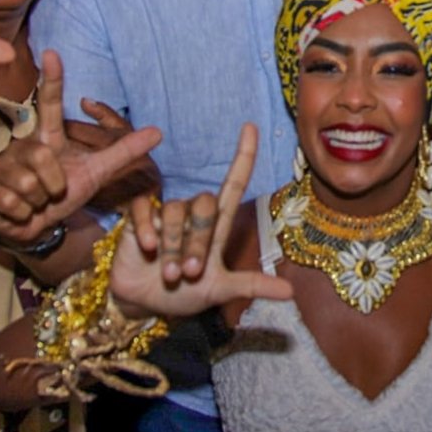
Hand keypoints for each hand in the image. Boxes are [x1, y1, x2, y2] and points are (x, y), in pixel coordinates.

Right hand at [0, 49, 161, 246]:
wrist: (36, 226)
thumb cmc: (64, 191)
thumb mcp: (97, 171)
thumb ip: (123, 151)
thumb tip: (159, 131)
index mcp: (48, 136)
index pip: (50, 103)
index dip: (52, 79)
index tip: (53, 52)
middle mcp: (22, 144)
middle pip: (42, 159)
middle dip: (54, 185)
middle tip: (52, 191)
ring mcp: (0, 165)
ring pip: (28, 184)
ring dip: (38, 202)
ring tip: (35, 201)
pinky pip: (12, 202)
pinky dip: (22, 214)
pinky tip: (19, 211)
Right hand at [110, 123, 292, 318]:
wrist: (145, 304)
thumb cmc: (186, 292)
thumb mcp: (220, 290)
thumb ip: (252, 286)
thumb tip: (291, 293)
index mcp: (217, 226)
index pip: (234, 183)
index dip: (243, 156)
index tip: (251, 126)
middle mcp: (194, 214)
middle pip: (206, 205)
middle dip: (198, 243)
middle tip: (190, 272)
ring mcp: (167, 214)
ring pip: (176, 211)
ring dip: (174, 247)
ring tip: (170, 274)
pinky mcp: (140, 218)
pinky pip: (147, 210)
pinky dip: (149, 230)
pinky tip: (148, 249)